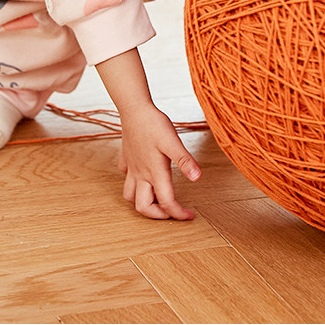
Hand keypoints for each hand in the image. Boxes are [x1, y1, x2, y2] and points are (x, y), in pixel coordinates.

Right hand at [118, 101, 200, 220]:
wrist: (134, 109)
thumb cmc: (153, 124)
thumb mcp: (173, 141)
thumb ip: (185, 160)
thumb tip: (197, 178)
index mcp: (154, 172)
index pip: (167, 202)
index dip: (179, 213)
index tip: (189, 215)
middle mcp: (141, 174)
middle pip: (143, 207)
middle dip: (157, 215)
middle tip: (171, 211)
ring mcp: (132, 167)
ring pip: (130, 196)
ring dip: (142, 202)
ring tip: (156, 199)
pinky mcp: (127, 159)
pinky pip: (126, 178)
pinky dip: (134, 183)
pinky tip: (143, 176)